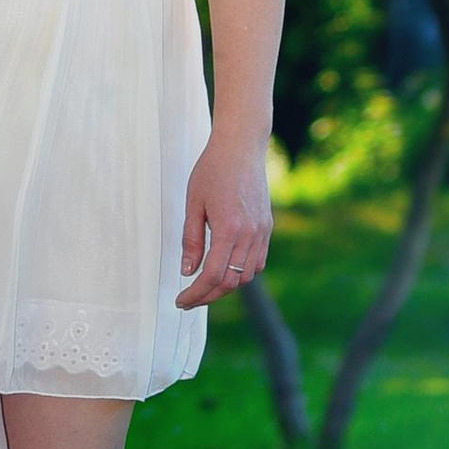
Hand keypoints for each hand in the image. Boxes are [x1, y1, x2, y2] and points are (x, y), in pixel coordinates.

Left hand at [175, 125, 272, 310]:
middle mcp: (250, 235)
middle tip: (188, 300)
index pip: (213, 276)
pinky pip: (257, 261)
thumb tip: (188, 271)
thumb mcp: (193, 204)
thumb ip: (191, 240)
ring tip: (204, 288)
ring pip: (247, 275)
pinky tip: (225, 271)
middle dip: (209, 296)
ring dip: (226, 286)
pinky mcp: (267, 227)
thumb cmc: (212, 171)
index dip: (196, 293)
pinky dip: (241, 273)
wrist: (241, 148)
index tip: (181, 300)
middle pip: (231, 281)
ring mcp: (262, 232)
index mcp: (229, 229)